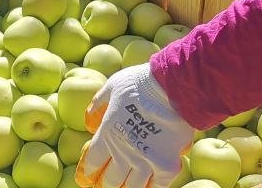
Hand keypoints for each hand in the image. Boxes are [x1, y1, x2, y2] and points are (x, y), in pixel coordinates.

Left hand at [76, 64, 195, 187]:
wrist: (172, 87)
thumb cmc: (141, 83)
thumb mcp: (111, 87)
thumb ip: (98, 103)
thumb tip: (88, 119)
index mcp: (108, 134)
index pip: (92, 162)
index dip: (89, 171)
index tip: (88, 176)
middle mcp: (124, 153)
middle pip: (110, 180)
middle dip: (107, 184)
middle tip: (107, 183)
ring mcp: (145, 162)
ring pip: (131, 187)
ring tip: (125, 187)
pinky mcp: (166, 166)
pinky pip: (157, 186)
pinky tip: (148, 186)